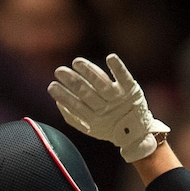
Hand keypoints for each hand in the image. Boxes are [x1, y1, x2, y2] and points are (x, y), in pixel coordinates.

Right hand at [48, 54, 169, 162]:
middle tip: (59, 71)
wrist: (137, 132)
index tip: (52, 86)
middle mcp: (106, 108)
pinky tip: (110, 57)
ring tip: (77, 62)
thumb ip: (73, 118)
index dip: (63, 96)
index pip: (76, 106)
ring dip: (89, 72)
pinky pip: (124, 77)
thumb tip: (58, 102)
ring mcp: (119, 98)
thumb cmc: (108, 127)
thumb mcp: (90, 128)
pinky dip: (117, 67)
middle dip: (72, 82)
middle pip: (87, 93)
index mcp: (94, 119)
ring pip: (102, 84)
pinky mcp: (131, 89)